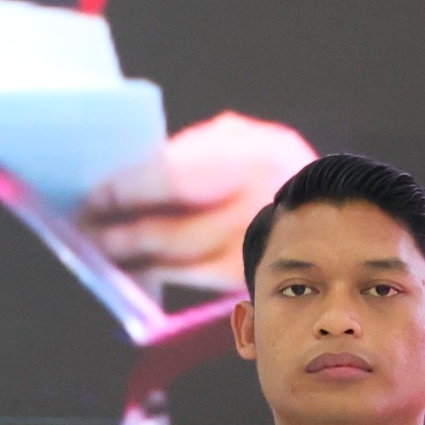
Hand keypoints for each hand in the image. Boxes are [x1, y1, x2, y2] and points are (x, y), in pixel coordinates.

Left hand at [80, 112, 318, 294]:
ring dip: (136, 259)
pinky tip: (133, 266)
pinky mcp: (263, 277)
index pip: (178, 178)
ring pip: (185, 262)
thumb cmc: (269, 166)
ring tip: (100, 251)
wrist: (340, 208)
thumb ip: (190, 156)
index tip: (93, 197)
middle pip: (179, 232)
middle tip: (84, 232)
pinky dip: (161, 272)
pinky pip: (199, 280)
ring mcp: (269, 248)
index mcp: (259, 157)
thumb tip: (124, 180)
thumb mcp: (239, 143)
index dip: (129, 191)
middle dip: (125, 235)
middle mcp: (268, 208)